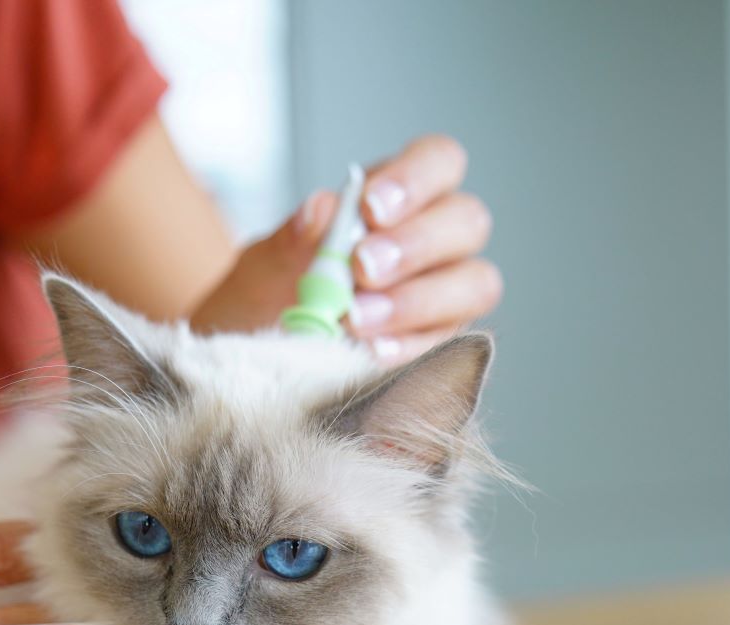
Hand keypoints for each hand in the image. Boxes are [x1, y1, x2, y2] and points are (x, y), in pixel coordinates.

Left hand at [189, 134, 500, 363]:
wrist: (254, 357)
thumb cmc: (270, 297)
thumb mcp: (265, 265)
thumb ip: (292, 238)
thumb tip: (322, 211)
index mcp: (399, 197)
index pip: (438, 162)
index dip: (415, 180)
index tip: (370, 209)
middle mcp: (434, 240)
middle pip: (466, 222)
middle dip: (415, 244)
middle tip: (362, 270)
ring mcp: (445, 294)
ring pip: (475, 283)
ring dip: (417, 300)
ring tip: (356, 319)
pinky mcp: (439, 344)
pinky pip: (447, 343)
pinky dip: (409, 347)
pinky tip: (370, 353)